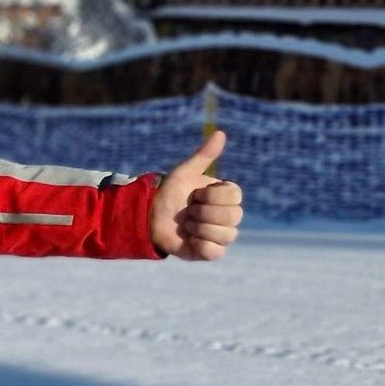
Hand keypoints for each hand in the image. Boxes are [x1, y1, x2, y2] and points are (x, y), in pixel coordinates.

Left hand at [150, 129, 243, 260]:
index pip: (235, 196)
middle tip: (188, 211)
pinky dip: (200, 245)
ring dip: (199, 228)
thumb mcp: (184, 172)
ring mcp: (221, 235)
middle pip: (234, 216)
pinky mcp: (211, 252)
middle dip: (203, 212)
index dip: (211, 196)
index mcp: (227, 196)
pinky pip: (215, 252)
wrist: (149, 216)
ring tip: (186, 224)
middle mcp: (229, 216)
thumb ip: (204, 155)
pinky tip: (189, 239)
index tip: (194, 194)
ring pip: (226, 235)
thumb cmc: (169, 192)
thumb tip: (221, 133)